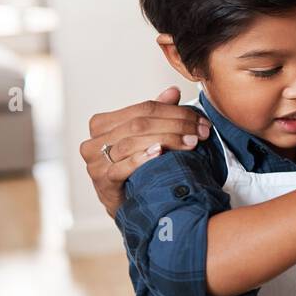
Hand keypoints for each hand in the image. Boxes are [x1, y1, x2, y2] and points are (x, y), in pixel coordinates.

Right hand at [79, 86, 210, 215]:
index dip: (175, 112)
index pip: (144, 109)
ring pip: (133, 142)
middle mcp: (93, 140)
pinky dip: (142, 158)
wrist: (127, 203)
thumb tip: (173, 91)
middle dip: (176, 126)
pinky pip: (122, 166)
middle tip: (201, 132)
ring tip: (191, 143)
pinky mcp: (101, 180)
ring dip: (167, 140)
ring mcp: (94, 161)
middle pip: (140, 124)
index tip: (201, 121)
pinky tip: (160, 153)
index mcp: (102, 123)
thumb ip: (157, 114)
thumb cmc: (136, 167)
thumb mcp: (146, 138)